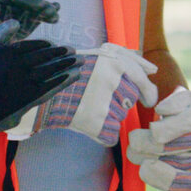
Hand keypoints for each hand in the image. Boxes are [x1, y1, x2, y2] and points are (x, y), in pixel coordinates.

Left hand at [0, 0, 60, 87]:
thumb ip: (1, 35)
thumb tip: (16, 22)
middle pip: (13, 1)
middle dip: (32, 3)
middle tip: (47, 9)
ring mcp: (7, 21)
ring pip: (25, 8)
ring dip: (41, 9)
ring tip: (55, 16)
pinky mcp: (16, 29)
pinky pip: (30, 17)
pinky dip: (42, 16)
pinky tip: (55, 15)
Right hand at [0, 21, 81, 159]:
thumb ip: (0, 34)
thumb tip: (15, 21)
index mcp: (9, 51)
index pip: (34, 45)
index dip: (46, 45)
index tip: (54, 45)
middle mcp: (19, 64)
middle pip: (46, 56)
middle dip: (61, 53)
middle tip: (73, 51)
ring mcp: (24, 80)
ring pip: (51, 69)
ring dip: (66, 64)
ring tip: (78, 60)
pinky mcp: (28, 96)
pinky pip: (49, 85)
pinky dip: (62, 79)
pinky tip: (71, 75)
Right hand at [37, 44, 158, 145]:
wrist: (38, 87)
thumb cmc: (70, 70)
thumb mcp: (99, 55)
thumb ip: (129, 58)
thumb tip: (153, 70)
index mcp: (115, 61)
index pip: (144, 81)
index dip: (148, 92)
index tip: (148, 100)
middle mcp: (112, 80)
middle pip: (131, 100)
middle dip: (120, 101)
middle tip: (97, 97)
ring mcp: (104, 102)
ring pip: (120, 117)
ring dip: (108, 116)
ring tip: (87, 106)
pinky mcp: (95, 123)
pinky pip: (111, 136)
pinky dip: (101, 134)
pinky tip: (86, 122)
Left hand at [126, 87, 190, 190]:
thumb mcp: (189, 100)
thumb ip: (177, 100)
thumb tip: (162, 111)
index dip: (173, 127)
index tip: (152, 129)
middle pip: (185, 145)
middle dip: (155, 144)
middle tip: (134, 139)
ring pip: (181, 165)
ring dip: (153, 160)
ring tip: (133, 153)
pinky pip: (184, 184)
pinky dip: (161, 178)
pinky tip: (145, 169)